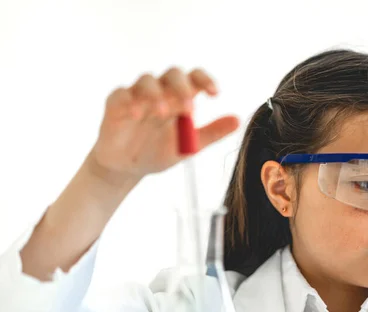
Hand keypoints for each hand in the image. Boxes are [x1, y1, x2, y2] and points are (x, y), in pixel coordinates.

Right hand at [90, 67, 238, 182]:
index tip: (215, 94)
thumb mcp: (190, 146)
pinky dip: (131, 101)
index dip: (205, 80)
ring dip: (157, 94)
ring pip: (147, 80)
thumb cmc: (158, 152)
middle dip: (182, 88)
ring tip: (163, 113)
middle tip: (189, 109)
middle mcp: (160, 92)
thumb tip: (238, 120)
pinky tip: (139, 114)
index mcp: (180, 98)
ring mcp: (137, 95)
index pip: (195, 78)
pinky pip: (122, 94)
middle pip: (173, 74)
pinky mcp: (116, 103)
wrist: (128, 168)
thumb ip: (213, 133)